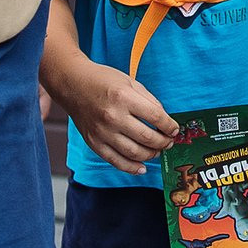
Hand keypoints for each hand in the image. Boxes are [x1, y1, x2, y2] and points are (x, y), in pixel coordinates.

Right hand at [54, 61, 176, 173]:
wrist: (72, 84)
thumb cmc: (102, 80)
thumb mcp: (130, 81)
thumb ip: (149, 100)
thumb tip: (164, 120)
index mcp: (124, 97)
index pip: (156, 117)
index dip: (170, 126)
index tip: (175, 129)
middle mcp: (113, 117)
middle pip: (147, 138)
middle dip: (163, 142)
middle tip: (169, 142)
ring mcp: (102, 132)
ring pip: (134, 152)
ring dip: (151, 155)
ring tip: (157, 151)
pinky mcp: (94, 143)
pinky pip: (115, 161)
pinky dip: (131, 167)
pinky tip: (142, 167)